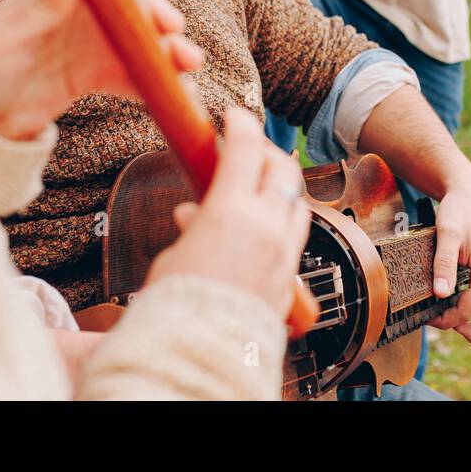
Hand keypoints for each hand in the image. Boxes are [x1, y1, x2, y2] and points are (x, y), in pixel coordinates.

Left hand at [0, 0, 201, 139]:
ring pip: (146, 32)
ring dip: (172, 44)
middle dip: (158, 5)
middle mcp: (86, 5)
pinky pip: (141, 73)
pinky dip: (162, 82)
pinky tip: (180, 93)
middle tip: (169, 25)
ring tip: (188, 61)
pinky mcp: (108, 73)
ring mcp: (101, 39)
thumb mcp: (2, 37)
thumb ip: (38, 4)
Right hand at [144, 108, 309, 316]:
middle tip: (249, 148)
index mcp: (231, 212)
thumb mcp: (174, 257)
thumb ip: (192, 228)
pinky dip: (284, 220)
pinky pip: (296, 235)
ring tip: (260, 185)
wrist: (200, 355)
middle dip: (267, 152)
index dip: (240, 125)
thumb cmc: (176, 308)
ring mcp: (283, 251)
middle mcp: (266, 225)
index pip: (244, 149)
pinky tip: (267, 225)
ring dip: (280, 186)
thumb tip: (193, 215)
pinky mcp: (290, 276)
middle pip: (280, 169)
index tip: (233, 116)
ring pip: (296, 201)